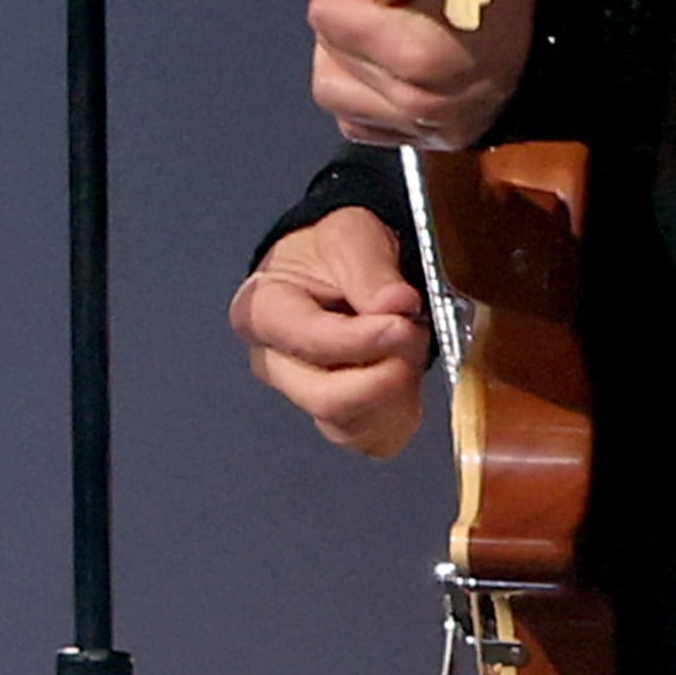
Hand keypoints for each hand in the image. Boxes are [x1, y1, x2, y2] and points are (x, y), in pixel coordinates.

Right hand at [229, 202, 430, 459]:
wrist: (346, 272)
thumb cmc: (335, 253)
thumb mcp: (351, 235)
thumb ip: (370, 269)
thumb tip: (397, 304)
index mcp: (261, 311)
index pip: (306, 341)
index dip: (359, 340)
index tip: (403, 323)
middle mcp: (273, 365)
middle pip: (326, 397)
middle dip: (383, 372)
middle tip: (415, 333)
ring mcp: (304, 400)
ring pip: (352, 424)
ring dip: (396, 392)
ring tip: (410, 346)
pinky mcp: (340, 424)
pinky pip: (375, 439)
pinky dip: (401, 412)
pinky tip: (406, 374)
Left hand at [301, 0, 529, 151]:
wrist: (570, 27)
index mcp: (423, 50)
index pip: (329, 12)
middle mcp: (419, 97)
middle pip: (326, 46)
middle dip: (345, 9)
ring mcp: (423, 125)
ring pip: (330, 88)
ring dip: (343, 53)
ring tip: (380, 29)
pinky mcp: (424, 142)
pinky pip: (354, 122)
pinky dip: (359, 93)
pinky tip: (387, 66)